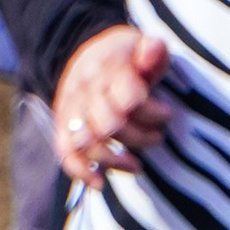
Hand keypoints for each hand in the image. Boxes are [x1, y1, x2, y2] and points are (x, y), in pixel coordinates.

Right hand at [51, 26, 171, 184]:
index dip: (148, 111)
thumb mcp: (141, 45)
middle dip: (138, 135)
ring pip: (89, 142)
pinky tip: (100, 184)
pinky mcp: (63, 128)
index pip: (127, 96)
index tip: (166, 113)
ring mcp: (71, 111)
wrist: (86, 55)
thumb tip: (154, 50)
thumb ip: (152, 51)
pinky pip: (66, 153)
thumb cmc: (125, 57)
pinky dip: (81, 172)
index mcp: (108, 68)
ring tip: (136, 165)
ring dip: (115, 159)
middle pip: (110, 124)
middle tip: (157, 136)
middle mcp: (85, 91)